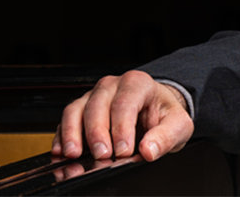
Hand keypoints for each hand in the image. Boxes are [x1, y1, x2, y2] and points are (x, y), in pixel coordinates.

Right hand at [53, 71, 192, 161]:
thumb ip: (166, 137)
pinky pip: (65, 120)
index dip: (122, 128)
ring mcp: (93, 96)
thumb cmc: (165, 114)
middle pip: (97, 105)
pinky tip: (62, 151)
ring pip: (76, 110)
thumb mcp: (178, 125)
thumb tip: (148, 150)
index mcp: (138, 83)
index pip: (125, 103)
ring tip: (75, 154)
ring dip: (73, 133)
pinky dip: (62, 136)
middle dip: (97, 132)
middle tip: (102, 155)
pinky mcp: (80, 110)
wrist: (157, 111)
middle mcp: (113, 85)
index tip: (123, 150)